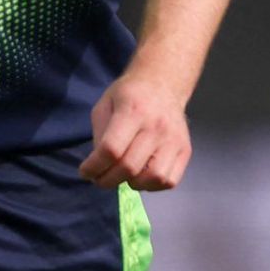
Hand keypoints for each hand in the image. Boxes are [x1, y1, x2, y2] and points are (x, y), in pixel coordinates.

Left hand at [79, 70, 191, 190]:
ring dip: (132, 184)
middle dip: (107, 180)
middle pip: (130, 166)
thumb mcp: (104, 105)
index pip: (112, 149)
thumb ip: (100, 134)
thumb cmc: (127, 95)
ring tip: (121, 177)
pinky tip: (141, 177)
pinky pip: (169, 180)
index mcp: (132, 111)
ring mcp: (174, 140)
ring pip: (153, 178)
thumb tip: (98, 164)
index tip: (84, 172)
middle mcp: (156, 127)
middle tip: (98, 179)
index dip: (95, 166)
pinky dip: (152, 186)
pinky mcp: (185, 151)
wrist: (162, 85)